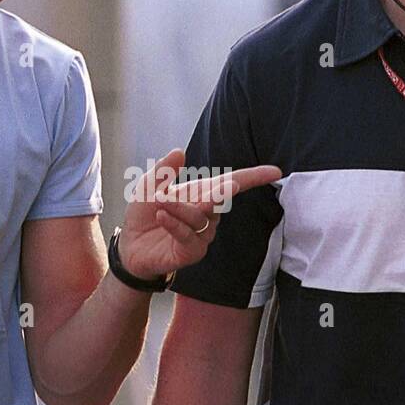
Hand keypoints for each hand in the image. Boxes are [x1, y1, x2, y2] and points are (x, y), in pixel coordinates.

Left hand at [117, 148, 280, 281]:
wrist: (130, 246)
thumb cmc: (144, 214)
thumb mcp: (148, 186)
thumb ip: (164, 170)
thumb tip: (180, 151)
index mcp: (202, 193)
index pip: (233, 183)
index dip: (254, 178)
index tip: (275, 172)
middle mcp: (208, 213)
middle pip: (220, 199)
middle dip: (219, 192)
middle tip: (215, 188)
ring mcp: (203, 234)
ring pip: (200, 216)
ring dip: (179, 208)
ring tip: (159, 203)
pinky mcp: (192, 252)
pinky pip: (188, 235)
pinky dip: (174, 223)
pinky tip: (162, 216)